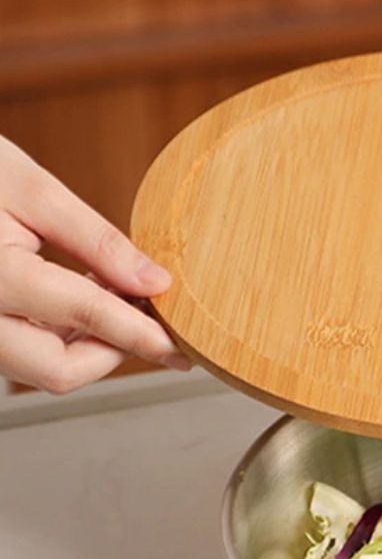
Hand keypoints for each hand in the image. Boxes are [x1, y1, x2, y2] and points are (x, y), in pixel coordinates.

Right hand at [0, 136, 187, 393]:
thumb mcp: (30, 188)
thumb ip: (97, 241)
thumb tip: (157, 282)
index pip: (85, 317)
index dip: (142, 334)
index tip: (182, 345)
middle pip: (60, 370)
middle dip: (113, 350)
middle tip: (148, 314)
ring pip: (41, 369)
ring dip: (90, 345)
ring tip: (112, 293)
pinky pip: (22, 354)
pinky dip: (61, 338)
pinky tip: (81, 298)